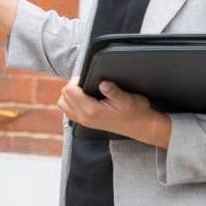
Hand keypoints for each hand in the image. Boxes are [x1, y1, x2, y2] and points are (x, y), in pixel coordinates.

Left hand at [57, 77, 171, 147]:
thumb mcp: (127, 99)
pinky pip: (69, 111)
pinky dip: (71, 103)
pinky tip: (83, 98)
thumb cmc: (136, 112)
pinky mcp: (86, 122)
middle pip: (64, 97)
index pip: (70, 91)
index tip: (87, 78)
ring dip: (69, 95)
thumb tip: (102, 83)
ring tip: (83, 90)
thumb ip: (113, 91)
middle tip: (86, 83)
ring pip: (64, 105)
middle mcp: (84, 118)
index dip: (76, 80)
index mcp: (92, 111)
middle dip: (72, 86)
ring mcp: (84, 122)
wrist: (141, 127)